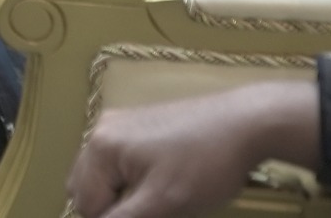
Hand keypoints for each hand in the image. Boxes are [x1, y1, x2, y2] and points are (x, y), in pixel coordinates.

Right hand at [68, 84, 319, 217]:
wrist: (245, 123)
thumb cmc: (204, 166)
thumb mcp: (164, 203)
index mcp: (99, 148)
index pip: (86, 205)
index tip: (155, 215)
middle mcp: (100, 130)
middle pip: (85, 187)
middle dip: (112, 208)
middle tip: (154, 212)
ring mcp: (119, 123)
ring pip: (101, 175)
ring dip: (120, 195)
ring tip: (158, 202)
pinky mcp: (138, 122)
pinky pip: (118, 160)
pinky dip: (130, 179)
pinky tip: (161, 182)